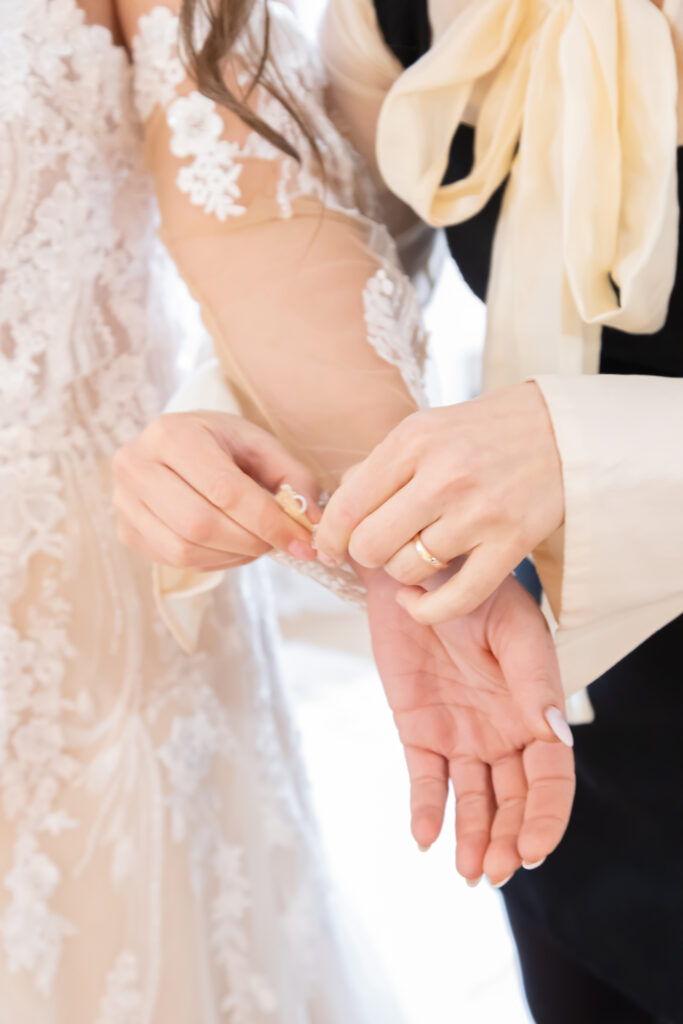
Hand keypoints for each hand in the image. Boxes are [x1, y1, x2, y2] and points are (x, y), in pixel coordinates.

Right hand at [113, 411, 319, 569]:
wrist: (175, 447)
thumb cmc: (222, 444)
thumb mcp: (259, 446)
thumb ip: (292, 478)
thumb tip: (311, 522)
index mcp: (172, 433)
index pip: (224, 489)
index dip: (268, 521)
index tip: (302, 541)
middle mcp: (136, 464)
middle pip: (201, 523)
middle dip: (251, 541)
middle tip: (281, 544)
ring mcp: (124, 500)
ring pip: (185, 548)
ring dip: (233, 556)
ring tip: (258, 544)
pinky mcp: (126, 530)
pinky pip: (174, 560)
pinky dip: (213, 562)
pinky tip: (232, 547)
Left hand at [316, 383, 563, 623]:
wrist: (561, 432)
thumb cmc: (483, 433)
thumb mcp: (424, 430)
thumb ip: (379, 469)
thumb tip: (335, 515)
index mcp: (414, 440)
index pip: (349, 504)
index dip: (331, 536)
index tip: (331, 547)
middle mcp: (444, 475)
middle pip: (371, 544)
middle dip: (367, 553)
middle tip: (381, 546)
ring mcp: (480, 512)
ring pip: (407, 570)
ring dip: (403, 571)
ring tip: (419, 551)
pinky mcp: (511, 544)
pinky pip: (454, 599)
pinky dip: (426, 608)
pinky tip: (420, 597)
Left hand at [365, 570, 574, 885]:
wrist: (415, 569)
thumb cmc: (476, 590)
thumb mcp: (513, 628)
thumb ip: (533, 681)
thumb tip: (558, 735)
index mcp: (536, 710)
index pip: (551, 777)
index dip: (546, 817)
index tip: (531, 850)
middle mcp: (502, 731)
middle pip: (514, 800)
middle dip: (508, 840)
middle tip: (494, 871)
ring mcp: (461, 734)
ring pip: (473, 800)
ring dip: (472, 837)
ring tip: (468, 870)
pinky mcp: (418, 730)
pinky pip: (424, 778)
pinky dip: (425, 809)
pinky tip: (425, 836)